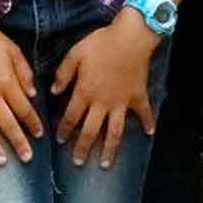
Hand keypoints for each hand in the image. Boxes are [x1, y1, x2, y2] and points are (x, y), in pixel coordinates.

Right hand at [0, 9, 46, 164]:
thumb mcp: (13, 50)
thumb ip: (25, 73)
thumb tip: (33, 95)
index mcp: (6, 82)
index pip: (24, 109)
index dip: (33, 123)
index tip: (40, 136)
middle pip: (7, 123)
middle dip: (19, 142)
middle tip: (27, 158)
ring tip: (0, 162)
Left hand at [56, 9, 165, 154]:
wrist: (130, 38)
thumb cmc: (101, 44)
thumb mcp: (75, 54)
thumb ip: (63, 74)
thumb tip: (53, 91)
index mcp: (85, 92)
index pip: (71, 117)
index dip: (64, 130)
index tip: (59, 141)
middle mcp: (102, 103)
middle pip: (91, 131)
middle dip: (83, 148)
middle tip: (78, 163)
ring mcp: (122, 102)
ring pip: (114, 132)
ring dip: (109, 149)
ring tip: (105, 164)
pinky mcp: (138, 97)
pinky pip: (143, 113)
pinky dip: (148, 123)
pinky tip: (149, 133)